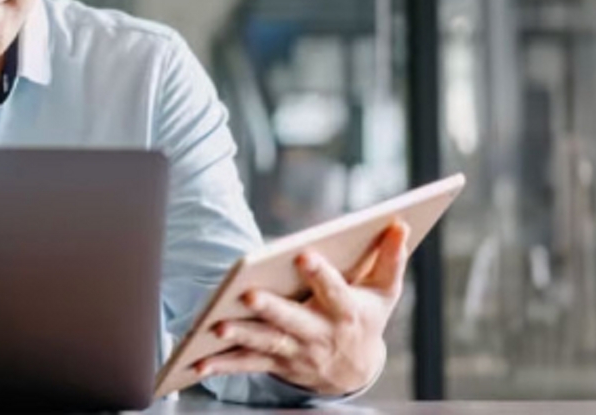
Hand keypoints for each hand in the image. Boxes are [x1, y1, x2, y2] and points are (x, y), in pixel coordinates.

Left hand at [194, 220, 410, 395]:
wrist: (355, 371)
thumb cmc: (366, 318)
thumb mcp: (384, 293)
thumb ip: (390, 260)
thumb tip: (398, 223)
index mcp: (347, 312)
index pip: (335, 292)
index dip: (321, 275)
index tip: (304, 255)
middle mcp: (321, 335)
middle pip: (294, 321)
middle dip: (271, 310)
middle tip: (249, 296)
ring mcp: (296, 352)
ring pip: (266, 343)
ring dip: (242, 336)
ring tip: (218, 327)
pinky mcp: (276, 364)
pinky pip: (247, 364)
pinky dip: (221, 365)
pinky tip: (198, 361)